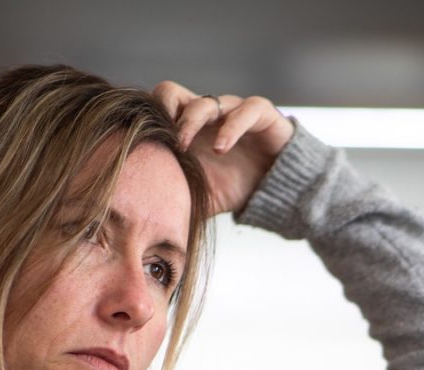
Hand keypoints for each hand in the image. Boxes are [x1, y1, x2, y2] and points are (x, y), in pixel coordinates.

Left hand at [152, 81, 295, 216]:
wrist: (279, 192)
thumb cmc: (236, 190)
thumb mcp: (200, 198)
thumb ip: (176, 202)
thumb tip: (146, 222)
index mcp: (188, 128)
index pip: (160, 106)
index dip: (149, 117)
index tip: (143, 141)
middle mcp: (208, 116)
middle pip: (175, 94)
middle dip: (164, 112)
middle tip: (162, 140)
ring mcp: (233, 112)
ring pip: (207, 102)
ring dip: (191, 122)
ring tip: (184, 147)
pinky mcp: (262, 114)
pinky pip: (246, 110)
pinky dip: (231, 127)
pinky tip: (222, 148)